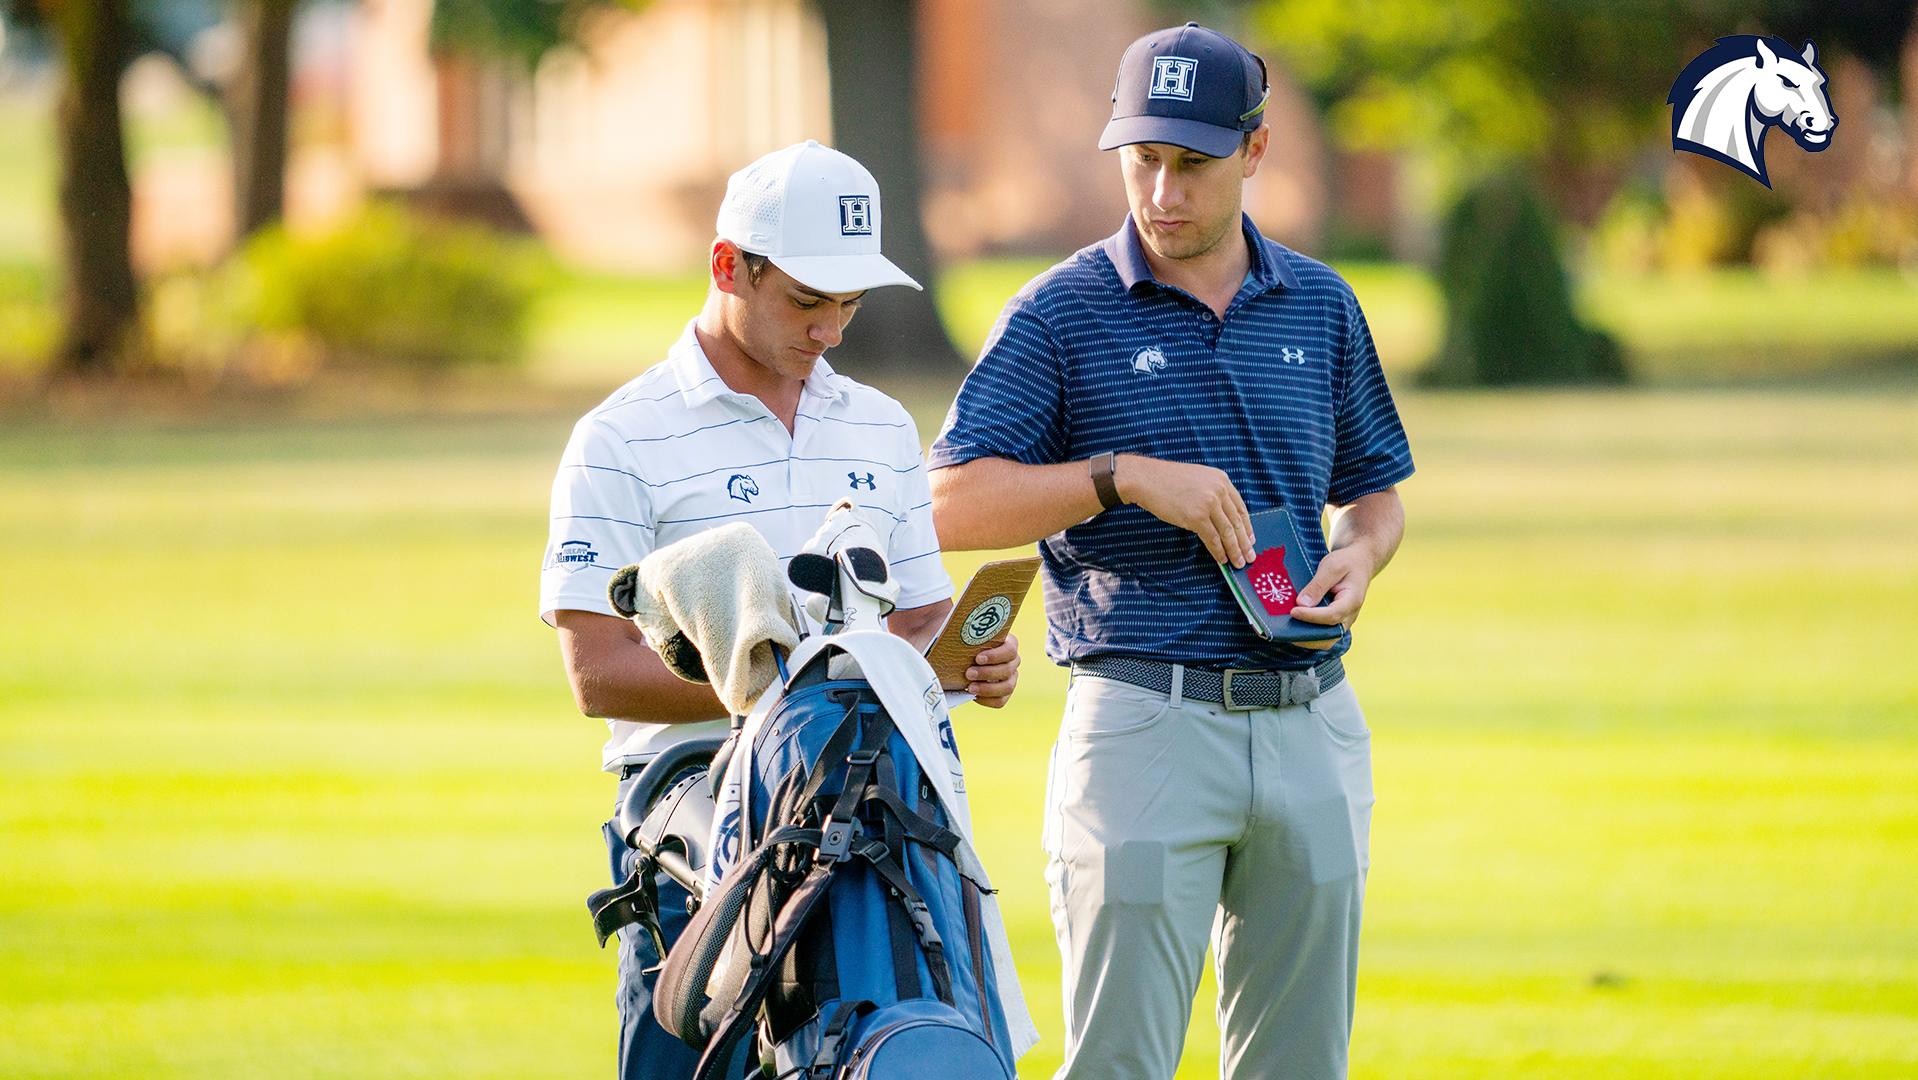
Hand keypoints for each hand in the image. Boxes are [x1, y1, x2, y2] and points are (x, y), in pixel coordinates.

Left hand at [964, 633, 1020, 708]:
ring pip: (1007, 687)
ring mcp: (1011, 678)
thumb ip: (962, 631)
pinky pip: (1001, 701)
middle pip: (1008, 669)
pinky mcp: (1004, 693)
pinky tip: (973, 696)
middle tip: (968, 673)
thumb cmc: (963, 641)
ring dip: (988, 689)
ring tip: (969, 687)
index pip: (1010, 649)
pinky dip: (987, 700)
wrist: (959, 657)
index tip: (977, 658)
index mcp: (1008, 643)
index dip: (996, 655)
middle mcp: (1013, 661)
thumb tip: (944, 633)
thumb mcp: (962, 633)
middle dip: (987, 673)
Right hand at [1114, 455, 1255, 566]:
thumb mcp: (1199, 480)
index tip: (1250, 540)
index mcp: (1222, 480)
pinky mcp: (1196, 517)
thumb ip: (1213, 494)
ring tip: (1238, 562)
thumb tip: (1221, 519)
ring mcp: (1209, 504)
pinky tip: (1221, 559)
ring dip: (1234, 550)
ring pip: (1227, 532)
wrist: (1147, 479)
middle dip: (1244, 543)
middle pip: (1237, 522)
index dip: (1247, 527)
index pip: (1240, 508)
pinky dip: (1218, 551)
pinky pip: (1212, 538)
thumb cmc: (1168, 480)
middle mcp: (1219, 490)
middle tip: (1249, 557)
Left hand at [1288, 545, 1374, 648]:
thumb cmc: (1345, 562)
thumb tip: (1301, 604)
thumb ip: (1318, 585)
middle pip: (1329, 635)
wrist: (1358, 564)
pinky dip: (1307, 634)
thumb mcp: (1331, 566)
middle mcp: (1349, 616)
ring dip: (1305, 638)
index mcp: (1352, 601)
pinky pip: (1321, 634)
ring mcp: (1343, 622)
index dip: (1312, 616)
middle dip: (1307, 635)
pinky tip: (1292, 627)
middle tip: (1285, 628)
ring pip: (1325, 640)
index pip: (1332, 615)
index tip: (1293, 612)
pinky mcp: (1334, 623)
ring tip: (1285, 630)